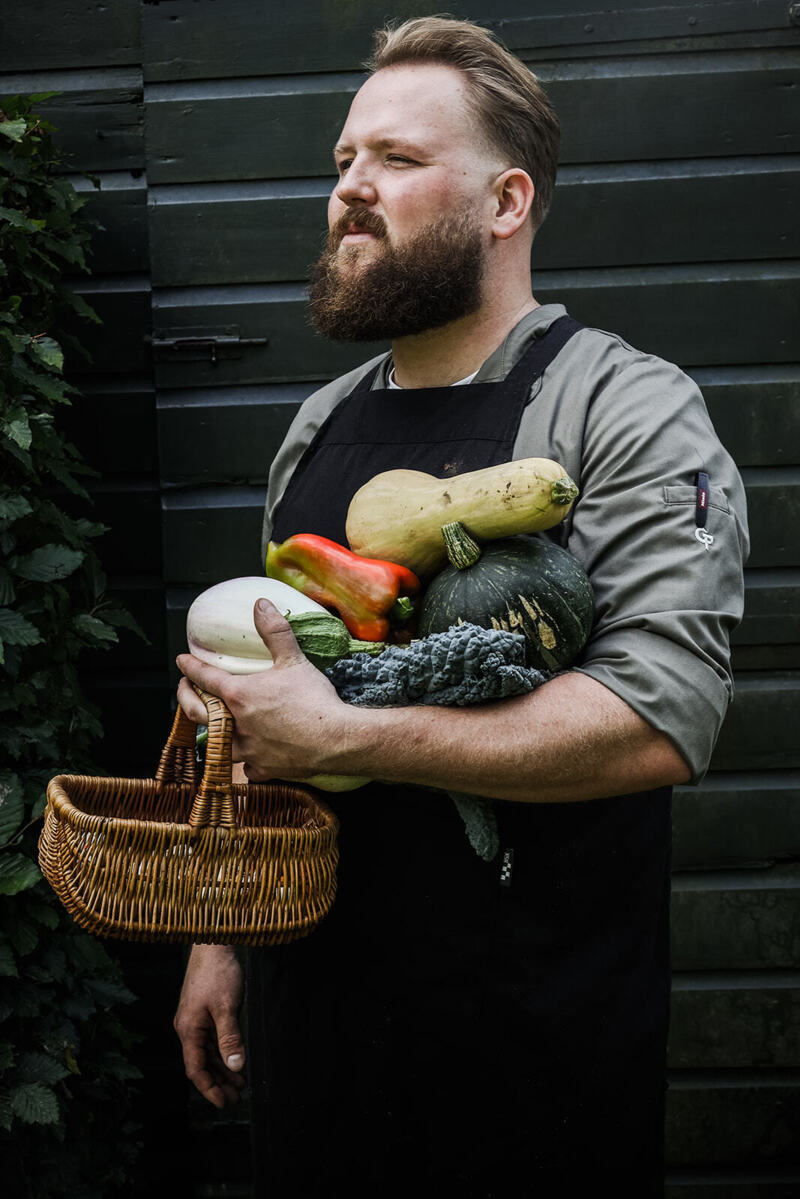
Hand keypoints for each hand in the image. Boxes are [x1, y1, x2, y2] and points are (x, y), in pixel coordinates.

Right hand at [174, 944, 244, 1108]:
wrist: (214, 942)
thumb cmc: (218, 973)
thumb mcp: (227, 1007)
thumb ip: (230, 1038)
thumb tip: (236, 1067)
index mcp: (188, 1029)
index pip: (195, 1069)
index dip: (209, 1088)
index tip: (224, 1102)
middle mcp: (188, 1027)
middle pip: (201, 1063)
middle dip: (218, 1082)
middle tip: (237, 1097)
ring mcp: (195, 1019)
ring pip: (207, 1052)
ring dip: (222, 1068)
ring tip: (240, 1083)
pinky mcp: (204, 1011)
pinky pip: (211, 1040)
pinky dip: (223, 1052)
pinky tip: (236, 1060)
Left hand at [176, 597, 350, 780]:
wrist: (337, 740)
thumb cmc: (314, 700)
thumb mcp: (294, 660)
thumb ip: (274, 631)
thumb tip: (260, 604)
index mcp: (240, 696)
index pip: (205, 678)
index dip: (190, 667)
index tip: (181, 661)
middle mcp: (237, 725)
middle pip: (199, 713)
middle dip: (185, 699)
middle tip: (183, 690)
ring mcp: (249, 750)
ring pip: (218, 745)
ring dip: (211, 734)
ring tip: (212, 726)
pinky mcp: (265, 769)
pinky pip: (248, 768)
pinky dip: (247, 761)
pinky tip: (251, 757)